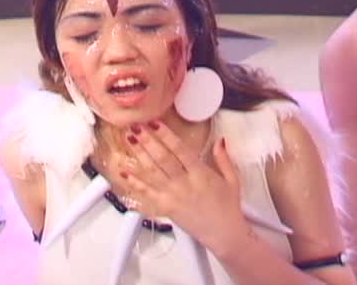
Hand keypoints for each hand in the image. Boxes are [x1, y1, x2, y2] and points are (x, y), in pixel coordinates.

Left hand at [115, 120, 251, 255]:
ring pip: (152, 173)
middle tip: (135, 127)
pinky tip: (124, 171)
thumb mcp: (232, 179)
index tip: (155, 123)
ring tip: (128, 141)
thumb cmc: (228, 207)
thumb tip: (220, 139)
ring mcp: (173, 196)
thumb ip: (223, 159)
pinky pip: (147, 193)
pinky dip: (135, 182)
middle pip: (162, 159)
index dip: (166, 135)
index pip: (180, 150)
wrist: (224, 234)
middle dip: (147, 142)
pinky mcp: (166, 208)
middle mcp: (184, 184)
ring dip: (138, 156)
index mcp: (200, 174)